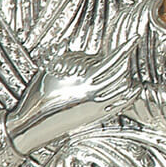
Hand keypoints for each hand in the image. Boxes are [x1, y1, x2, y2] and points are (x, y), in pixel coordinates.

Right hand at [6, 37, 139, 154]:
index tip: (133, 39)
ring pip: (122, 91)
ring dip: (128, 77)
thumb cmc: (37, 99)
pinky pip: (118, 106)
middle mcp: (93, 95)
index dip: (124, 49)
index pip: (112, 62)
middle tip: (131, 47)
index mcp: (83, 82)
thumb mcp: (46, 72)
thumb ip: (58, 56)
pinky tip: (132, 90)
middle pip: (120, 74)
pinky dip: (128, 96)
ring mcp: (95, 108)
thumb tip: (64, 43)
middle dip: (128, 59)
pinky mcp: (94, 118)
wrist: (32, 126)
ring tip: (131, 67)